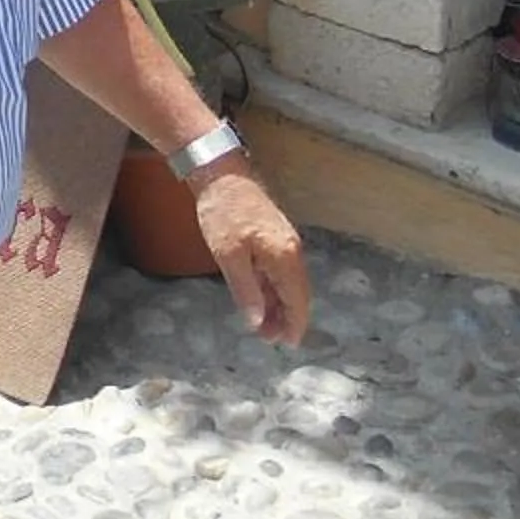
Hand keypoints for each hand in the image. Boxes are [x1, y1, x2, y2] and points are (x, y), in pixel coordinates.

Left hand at [192, 166, 309, 344]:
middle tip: (269, 339)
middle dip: (287, 318)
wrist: (221, 174)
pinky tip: (261, 298)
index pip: (298, 300)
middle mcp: (291, 251)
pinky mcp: (274, 237)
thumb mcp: (228, 254)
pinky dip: (273, 288)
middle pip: (297, 294)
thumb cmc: (222, 213)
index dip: (295, 324)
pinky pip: (280, 271)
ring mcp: (284, 243)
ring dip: (279, 305)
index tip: (289, 344)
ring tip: (262, 324)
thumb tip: (257, 321)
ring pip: (288, 283)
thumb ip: (245, 289)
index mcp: (284, 257)